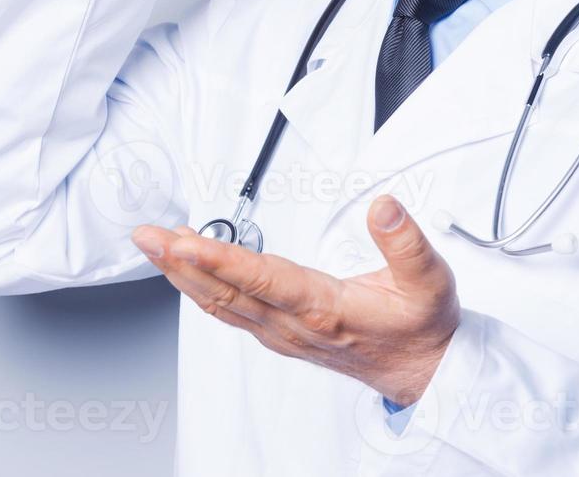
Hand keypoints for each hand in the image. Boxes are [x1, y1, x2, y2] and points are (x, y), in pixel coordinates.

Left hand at [130, 195, 459, 406]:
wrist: (423, 372)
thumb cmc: (421, 327)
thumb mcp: (431, 281)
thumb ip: (406, 242)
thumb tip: (384, 207)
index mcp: (325, 310)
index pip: (263, 281)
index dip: (221, 262)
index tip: (185, 244)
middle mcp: (295, 325)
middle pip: (227, 292)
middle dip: (181, 263)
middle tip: (147, 236)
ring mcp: (283, 333)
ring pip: (221, 304)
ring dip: (183, 275)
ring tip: (154, 244)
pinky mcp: (279, 334)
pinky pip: (229, 311)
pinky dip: (200, 287)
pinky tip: (185, 269)